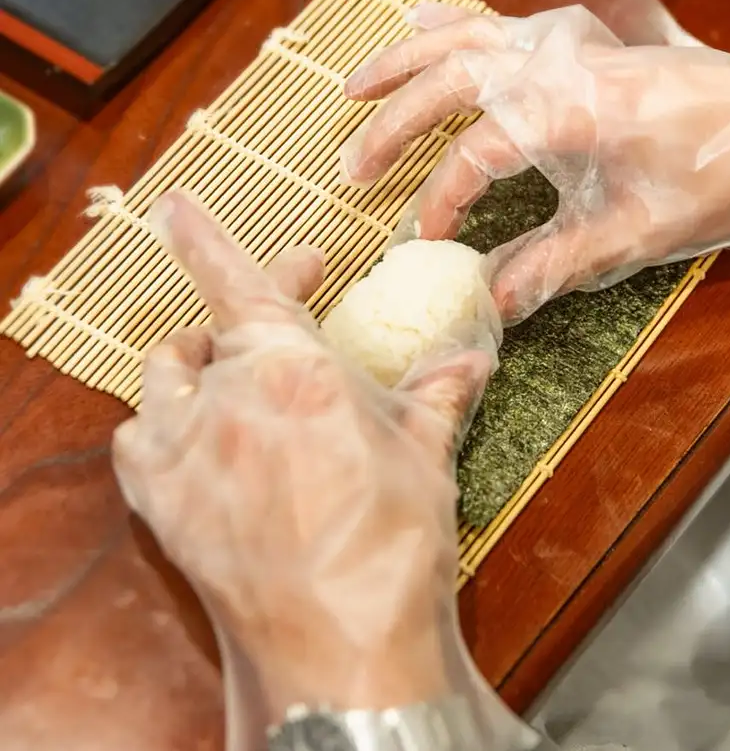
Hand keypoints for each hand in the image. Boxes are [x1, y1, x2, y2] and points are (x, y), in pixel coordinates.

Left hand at [111, 191, 493, 728]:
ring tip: (229, 370)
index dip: (203, 237)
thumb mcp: (425, 456)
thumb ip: (438, 393)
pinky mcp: (163, 503)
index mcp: (296, 372)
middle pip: (211, 330)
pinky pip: (140, 438)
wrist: (343, 644)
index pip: (236, 283)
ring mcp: (187, 452)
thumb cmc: (390, 547)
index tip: (175, 205)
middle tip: (283, 310)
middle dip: (242, 312)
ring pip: (164, 378)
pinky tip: (195, 435)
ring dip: (194, 363)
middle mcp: (228, 399)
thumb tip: (469, 358)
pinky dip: (161, 422)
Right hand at [342, 4, 729, 321]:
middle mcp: (565, 64)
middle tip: (353, 167)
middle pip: (454, 79)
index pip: (481, 149)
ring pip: (468, 37)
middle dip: (395, 124)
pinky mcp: (582, 45)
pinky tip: (422, 27)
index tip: (425, 239)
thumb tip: (492, 300)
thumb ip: (559, 264)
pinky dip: (454, 28)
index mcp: (579, 110)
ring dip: (406, 62)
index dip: (443, 198)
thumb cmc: (726, 173)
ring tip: (355, 89)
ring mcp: (572, 46)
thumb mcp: (642, 233)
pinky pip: (501, 25)